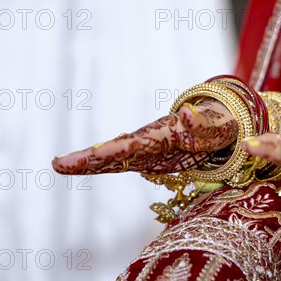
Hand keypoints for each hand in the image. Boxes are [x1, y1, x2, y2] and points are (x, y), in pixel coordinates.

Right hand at [52, 100, 237, 174]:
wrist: (219, 126)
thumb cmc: (221, 127)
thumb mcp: (218, 127)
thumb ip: (202, 124)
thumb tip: (187, 112)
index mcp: (165, 134)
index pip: (132, 145)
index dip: (107, 152)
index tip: (87, 155)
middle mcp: (150, 140)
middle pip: (116, 151)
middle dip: (89, 158)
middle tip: (58, 163)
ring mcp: (148, 150)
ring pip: (116, 157)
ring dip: (90, 163)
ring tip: (61, 166)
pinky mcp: (150, 158)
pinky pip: (124, 164)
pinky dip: (104, 166)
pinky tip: (84, 169)